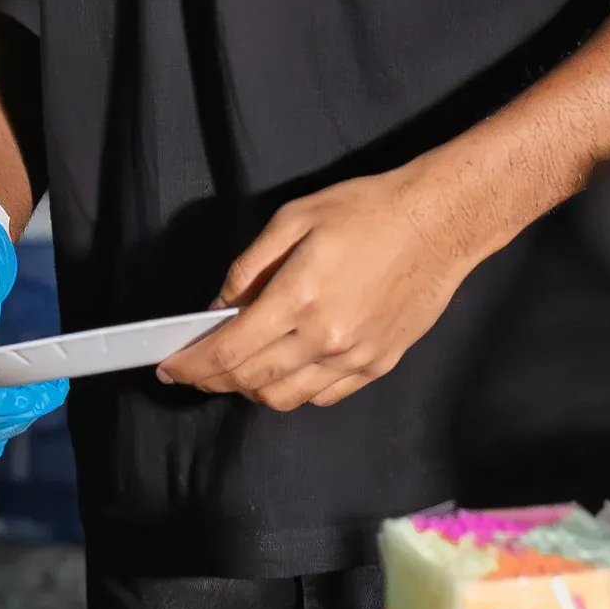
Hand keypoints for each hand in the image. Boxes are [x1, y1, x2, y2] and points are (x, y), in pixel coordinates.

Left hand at [163, 161, 483, 411]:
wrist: (440, 222)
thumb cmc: (366, 210)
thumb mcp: (293, 219)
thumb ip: (249, 267)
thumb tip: (219, 307)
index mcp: (298, 298)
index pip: (229, 352)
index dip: (192, 366)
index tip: (169, 369)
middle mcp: (326, 338)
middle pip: (252, 381)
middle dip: (212, 380)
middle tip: (192, 370)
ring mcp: (355, 357)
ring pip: (285, 398)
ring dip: (251, 390)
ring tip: (235, 370)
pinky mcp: (378, 365)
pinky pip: (323, 396)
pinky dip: (293, 391)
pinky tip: (283, 371)